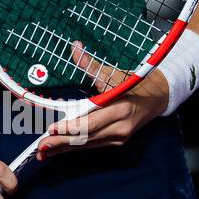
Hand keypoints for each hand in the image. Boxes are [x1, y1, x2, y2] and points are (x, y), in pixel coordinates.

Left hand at [35, 41, 169, 158]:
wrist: (157, 97)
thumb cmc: (134, 84)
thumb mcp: (113, 74)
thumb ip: (90, 64)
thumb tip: (75, 47)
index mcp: (120, 109)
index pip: (91, 122)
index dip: (71, 127)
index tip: (52, 129)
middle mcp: (120, 127)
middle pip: (87, 137)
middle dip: (62, 142)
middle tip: (41, 146)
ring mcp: (119, 137)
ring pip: (88, 144)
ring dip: (65, 149)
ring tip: (44, 151)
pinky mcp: (116, 141)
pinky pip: (92, 145)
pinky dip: (75, 147)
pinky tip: (59, 150)